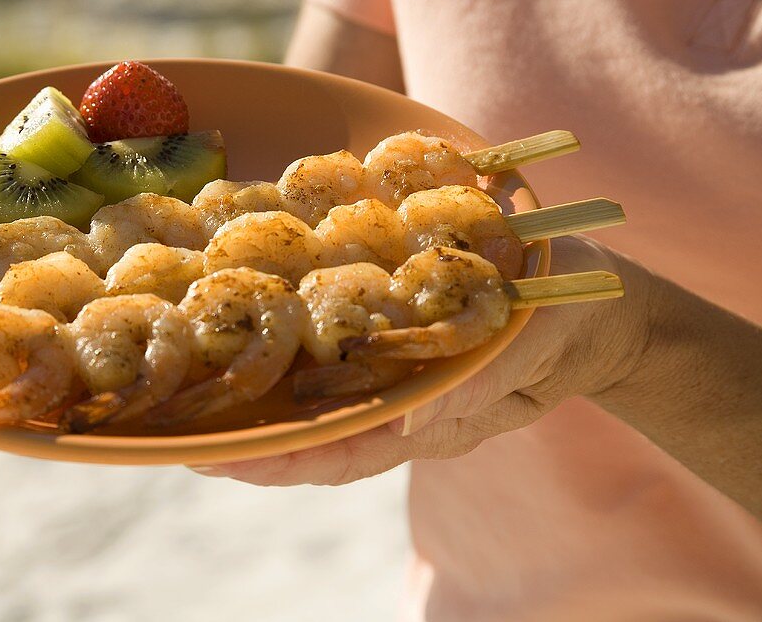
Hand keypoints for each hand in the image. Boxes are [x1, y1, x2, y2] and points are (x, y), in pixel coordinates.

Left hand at [189, 236, 648, 485]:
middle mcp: (395, 400)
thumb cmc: (564, 329)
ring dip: (254, 391)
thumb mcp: (530, 354)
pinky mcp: (390, 326)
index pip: (341, 455)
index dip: (280, 462)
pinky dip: (288, 339)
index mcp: (426, 420)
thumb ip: (480, 384)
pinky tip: (247, 319)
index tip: (222, 461)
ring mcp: (391, 366)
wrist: (587, 300)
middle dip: (245, 437)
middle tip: (174, 433)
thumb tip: (414, 421)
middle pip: (309, 431)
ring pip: (312, 393)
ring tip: (187, 387)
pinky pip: (331, 343)